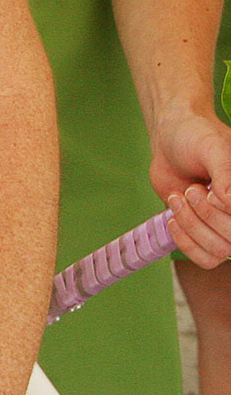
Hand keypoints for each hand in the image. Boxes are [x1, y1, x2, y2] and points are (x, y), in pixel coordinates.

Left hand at [151, 107, 230, 266]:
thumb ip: (226, 175)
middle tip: (192, 190)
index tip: (212, 191)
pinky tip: (174, 218)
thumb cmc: (196, 136)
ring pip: (219, 250)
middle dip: (206, 215)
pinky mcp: (206, 232)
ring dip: (192, 225)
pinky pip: (206, 258)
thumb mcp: (213, 147)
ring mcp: (228, 225)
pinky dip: (186, 242)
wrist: (170, 137)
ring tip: (180, 196)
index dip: (225, 211)